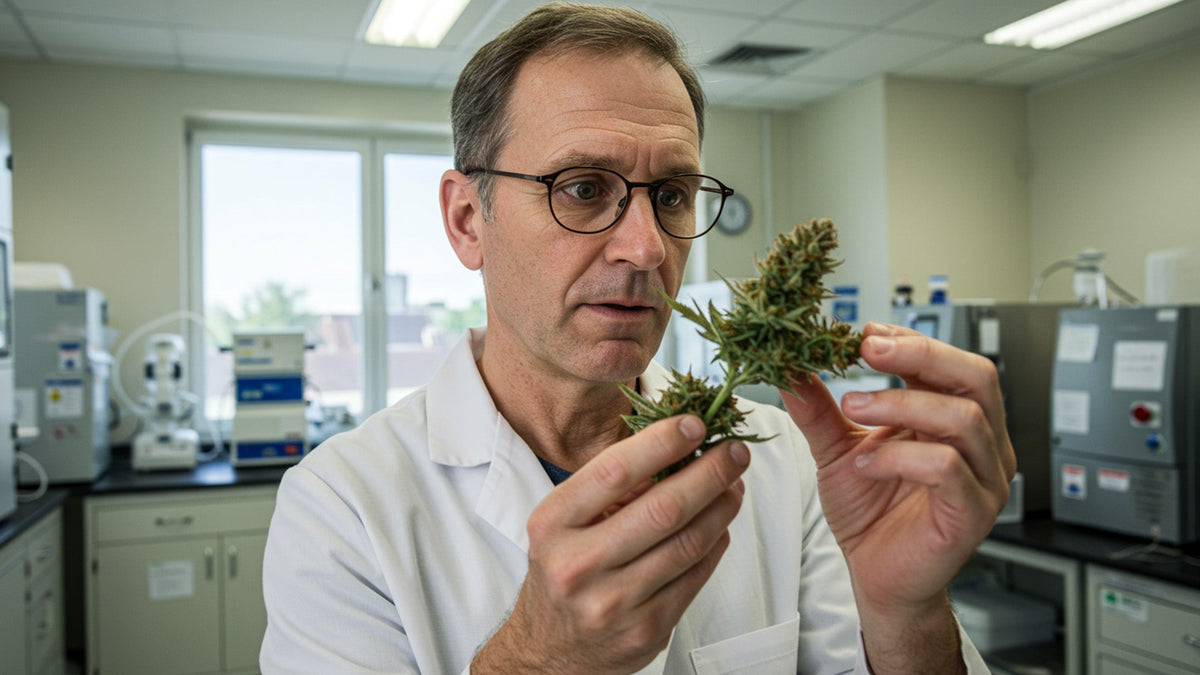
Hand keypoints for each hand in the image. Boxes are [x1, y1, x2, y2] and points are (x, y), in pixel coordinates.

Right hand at [472, 415, 749, 673]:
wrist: (549, 650)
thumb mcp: (565, 523)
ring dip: (722, 507)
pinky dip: (715, 544)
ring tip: (734, 485)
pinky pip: (695, 576)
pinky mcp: (647, 629)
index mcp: (554, 524)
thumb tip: (678, 446)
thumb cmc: (563, 571)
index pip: (615, 472)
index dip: (662, 443)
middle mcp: (579, 564)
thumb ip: (612, 487)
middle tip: (734, 452)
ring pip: (689, 543)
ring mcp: (614, 602)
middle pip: (664, 508)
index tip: (695, 425)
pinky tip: (719, 525)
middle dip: (710, 472)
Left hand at [782, 322, 1014, 667]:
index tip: (863, 333)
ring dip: (901, 404)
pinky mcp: (973, 513)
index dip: (910, 340)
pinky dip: (900, 457)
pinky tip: (867, 464)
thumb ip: (819, 408)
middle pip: (977, 376)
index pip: (952, 362)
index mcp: (955, 419)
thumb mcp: (836, 449)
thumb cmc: (870, 512)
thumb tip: (790, 367)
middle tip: (868, 349)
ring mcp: (985, 478)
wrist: (876, 576)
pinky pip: (947, 469)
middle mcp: (982, 444)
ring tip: (855, 409)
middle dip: (921, 354)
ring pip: (963, 419)